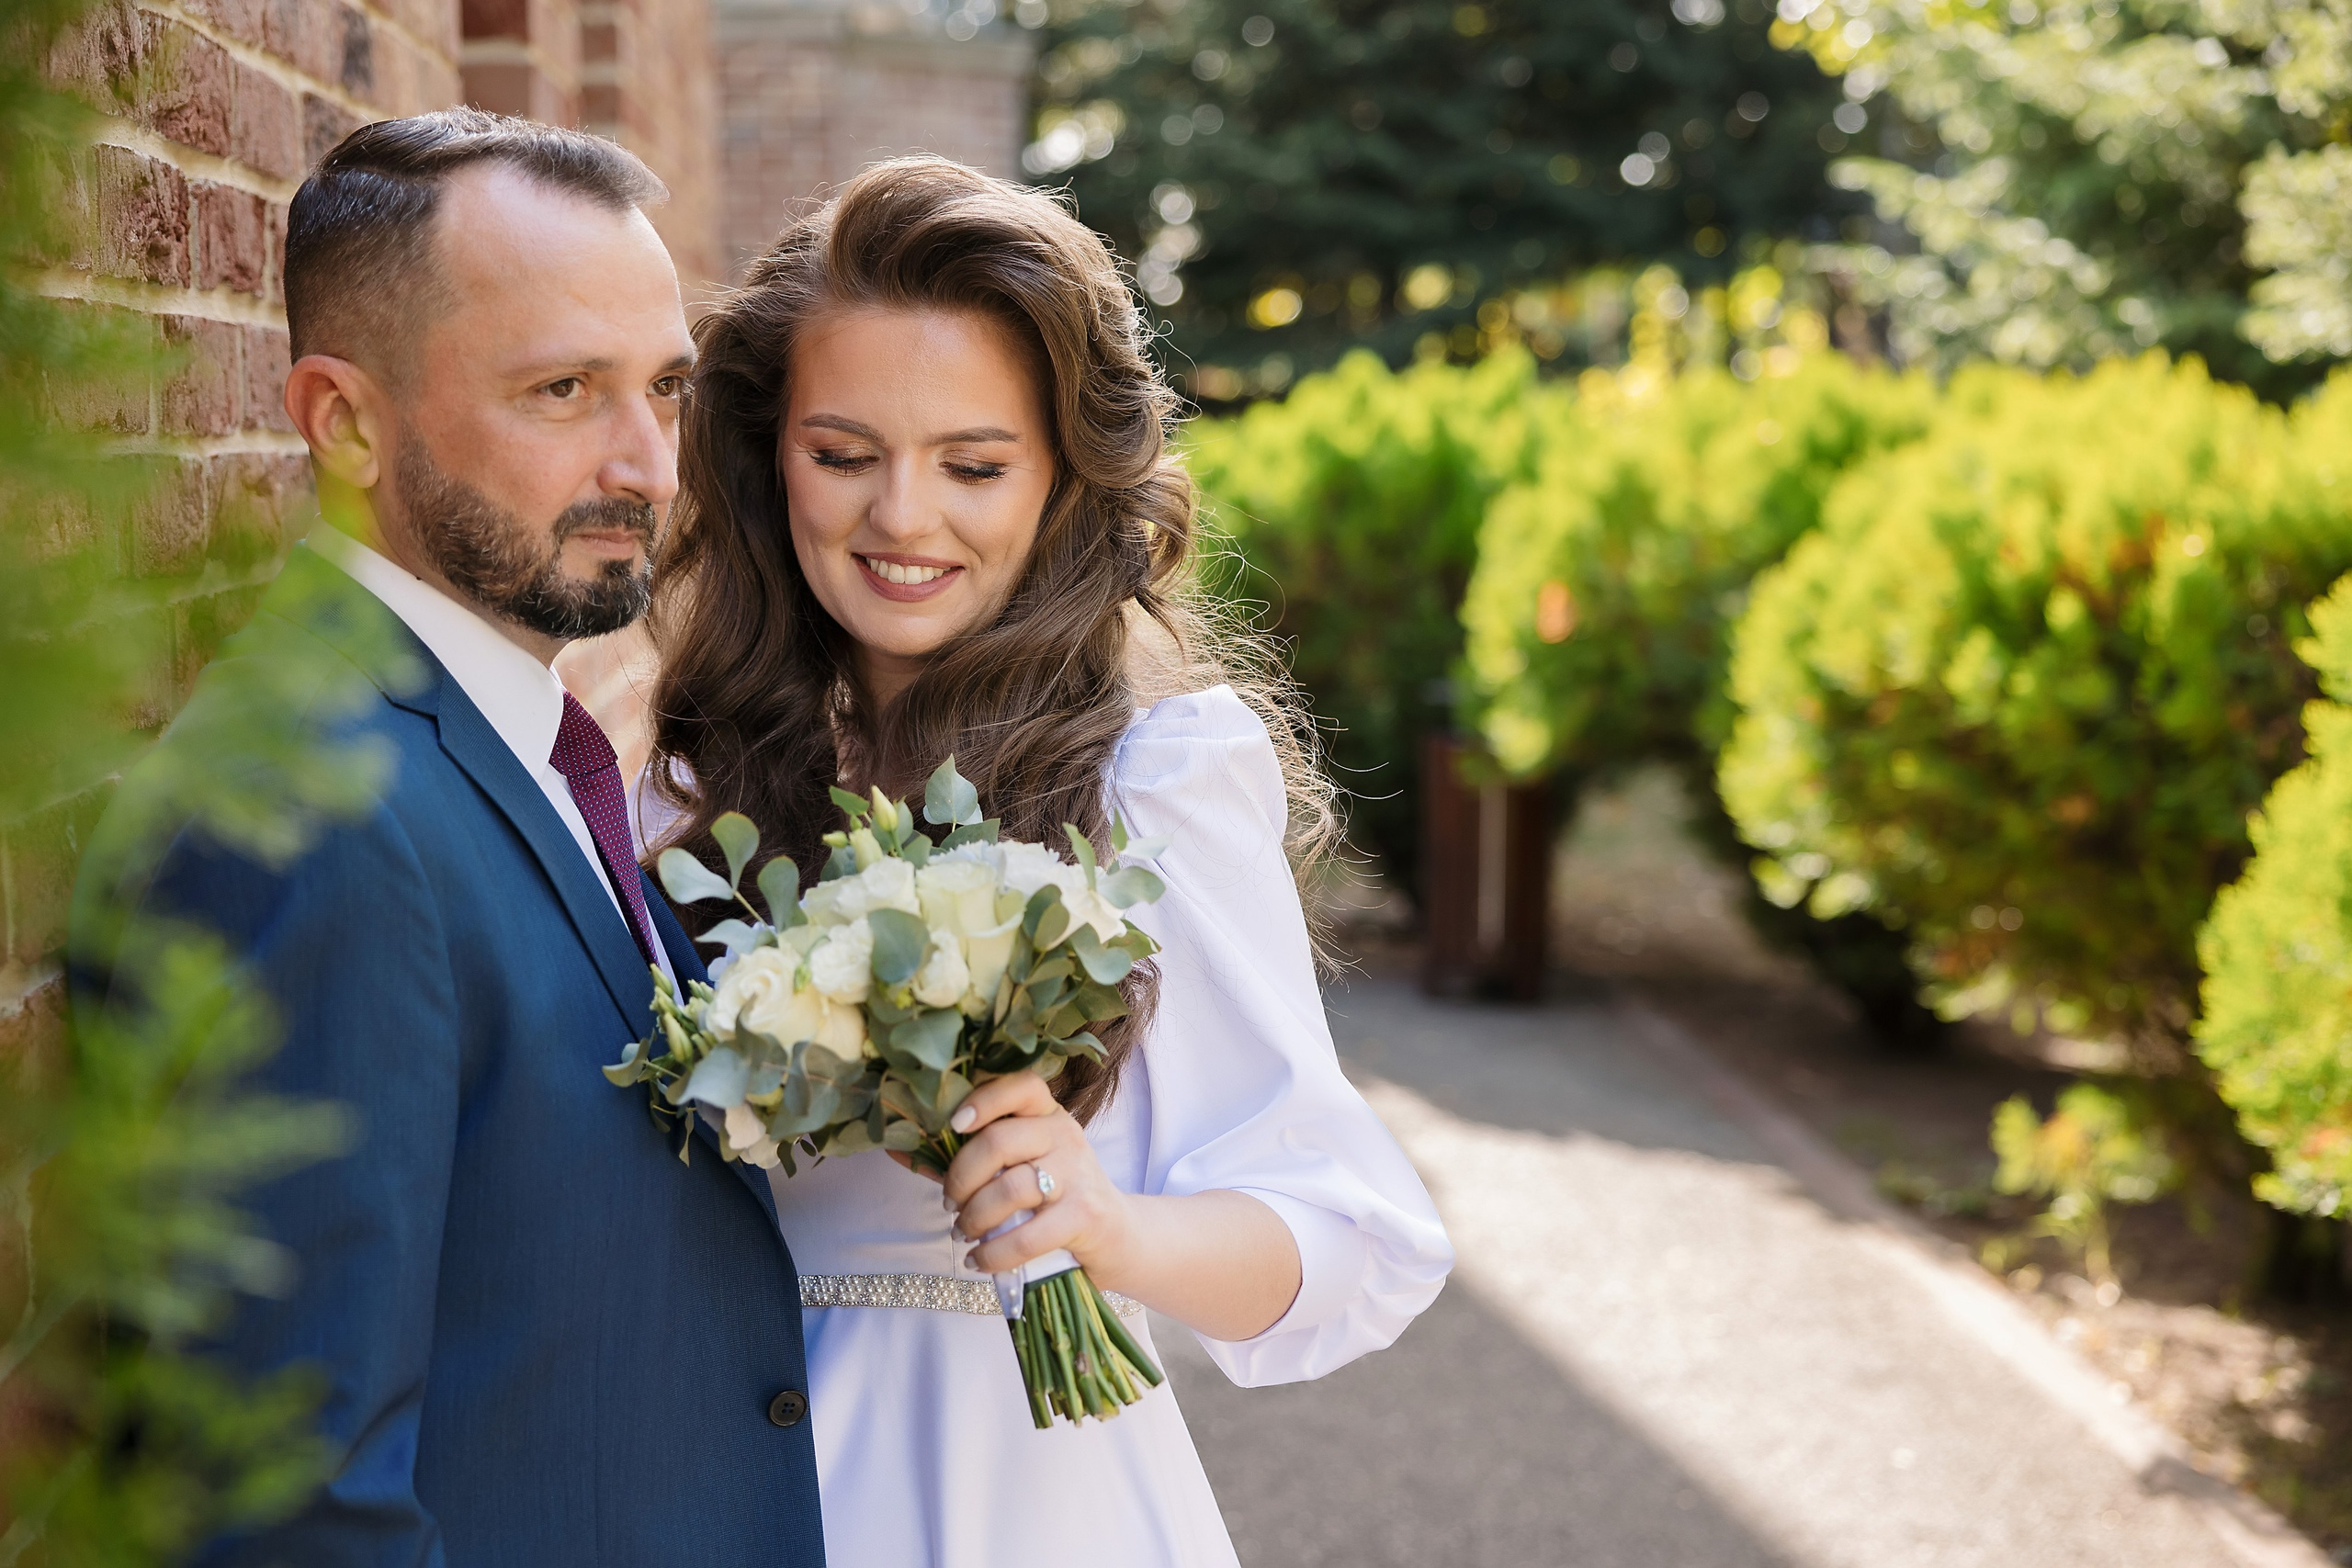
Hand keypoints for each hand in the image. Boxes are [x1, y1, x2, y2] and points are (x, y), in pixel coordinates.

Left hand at [931, 1072, 1139, 1283]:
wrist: (1118, 1237)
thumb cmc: (1054, 1199)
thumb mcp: (1021, 1168)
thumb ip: (967, 1159)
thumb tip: (897, 1148)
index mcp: (1048, 1115)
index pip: (1021, 1085)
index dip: (983, 1100)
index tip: (953, 1125)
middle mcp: (1066, 1136)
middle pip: (999, 1142)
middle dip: (960, 1178)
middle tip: (949, 1203)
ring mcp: (1079, 1175)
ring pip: (1009, 1190)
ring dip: (973, 1218)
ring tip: (963, 1232)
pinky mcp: (1085, 1216)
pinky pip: (1026, 1235)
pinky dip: (993, 1254)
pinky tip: (980, 1260)